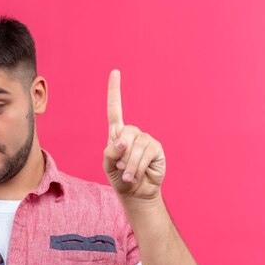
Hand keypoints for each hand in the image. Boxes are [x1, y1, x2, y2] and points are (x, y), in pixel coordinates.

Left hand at [103, 69, 165, 199]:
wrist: (136, 193)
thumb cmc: (119, 178)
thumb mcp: (108, 166)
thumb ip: (110, 152)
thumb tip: (122, 140)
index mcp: (117, 134)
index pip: (115, 110)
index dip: (115, 91)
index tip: (115, 72)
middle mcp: (132, 134)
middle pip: (124, 135)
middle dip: (121, 156)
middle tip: (121, 170)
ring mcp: (146, 140)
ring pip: (135, 147)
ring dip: (129, 166)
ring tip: (128, 177)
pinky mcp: (156, 149)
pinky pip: (145, 154)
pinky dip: (138, 168)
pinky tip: (137, 175)